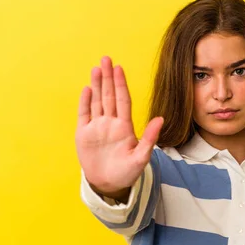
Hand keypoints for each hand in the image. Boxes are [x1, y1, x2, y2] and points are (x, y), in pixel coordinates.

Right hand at [75, 56, 162, 196]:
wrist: (109, 185)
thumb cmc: (127, 172)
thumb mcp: (141, 157)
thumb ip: (149, 138)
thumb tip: (160, 119)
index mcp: (124, 127)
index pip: (122, 100)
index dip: (120, 84)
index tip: (119, 69)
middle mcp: (110, 123)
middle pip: (109, 96)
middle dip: (107, 78)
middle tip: (106, 59)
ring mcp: (97, 127)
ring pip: (97, 101)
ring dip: (96, 85)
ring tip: (96, 68)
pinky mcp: (84, 134)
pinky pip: (84, 115)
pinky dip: (85, 102)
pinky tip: (87, 89)